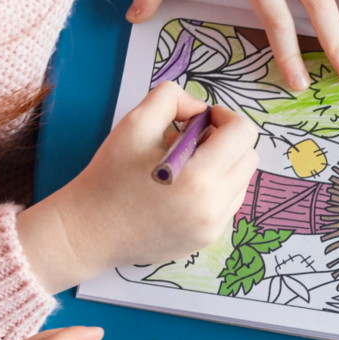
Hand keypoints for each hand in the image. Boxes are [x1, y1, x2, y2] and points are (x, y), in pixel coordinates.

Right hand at [15, 82, 256, 293]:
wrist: (89, 231)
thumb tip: (201, 108)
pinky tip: (181, 188)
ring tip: (184, 166)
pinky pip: (228, 204)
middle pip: (249, 156)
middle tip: (191, 140)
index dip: (225, 116)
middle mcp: (213, 206)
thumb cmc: (109, 175)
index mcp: (198, 176)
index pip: (244, 133)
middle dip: (226, 140)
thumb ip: (171, 98)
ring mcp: (213, 227)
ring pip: (242, 181)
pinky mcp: (207, 240)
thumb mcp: (134, 123)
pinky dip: (215, 189)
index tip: (202, 119)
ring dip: (222, 165)